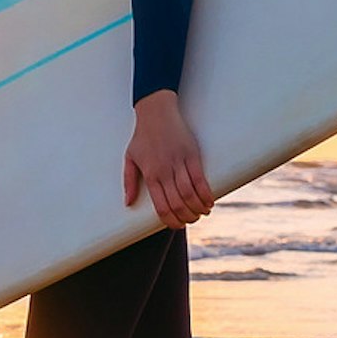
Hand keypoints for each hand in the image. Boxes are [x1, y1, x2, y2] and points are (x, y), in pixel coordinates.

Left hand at [123, 89, 211, 227]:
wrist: (156, 112)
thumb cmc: (142, 136)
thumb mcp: (130, 158)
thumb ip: (129, 182)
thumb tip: (128, 203)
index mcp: (150, 175)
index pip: (162, 206)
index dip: (171, 220)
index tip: (176, 225)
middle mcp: (165, 171)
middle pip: (178, 203)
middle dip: (186, 217)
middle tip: (191, 221)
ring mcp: (180, 163)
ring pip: (190, 194)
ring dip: (198, 208)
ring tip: (201, 214)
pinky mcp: (192, 155)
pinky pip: (201, 179)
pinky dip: (206, 194)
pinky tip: (209, 202)